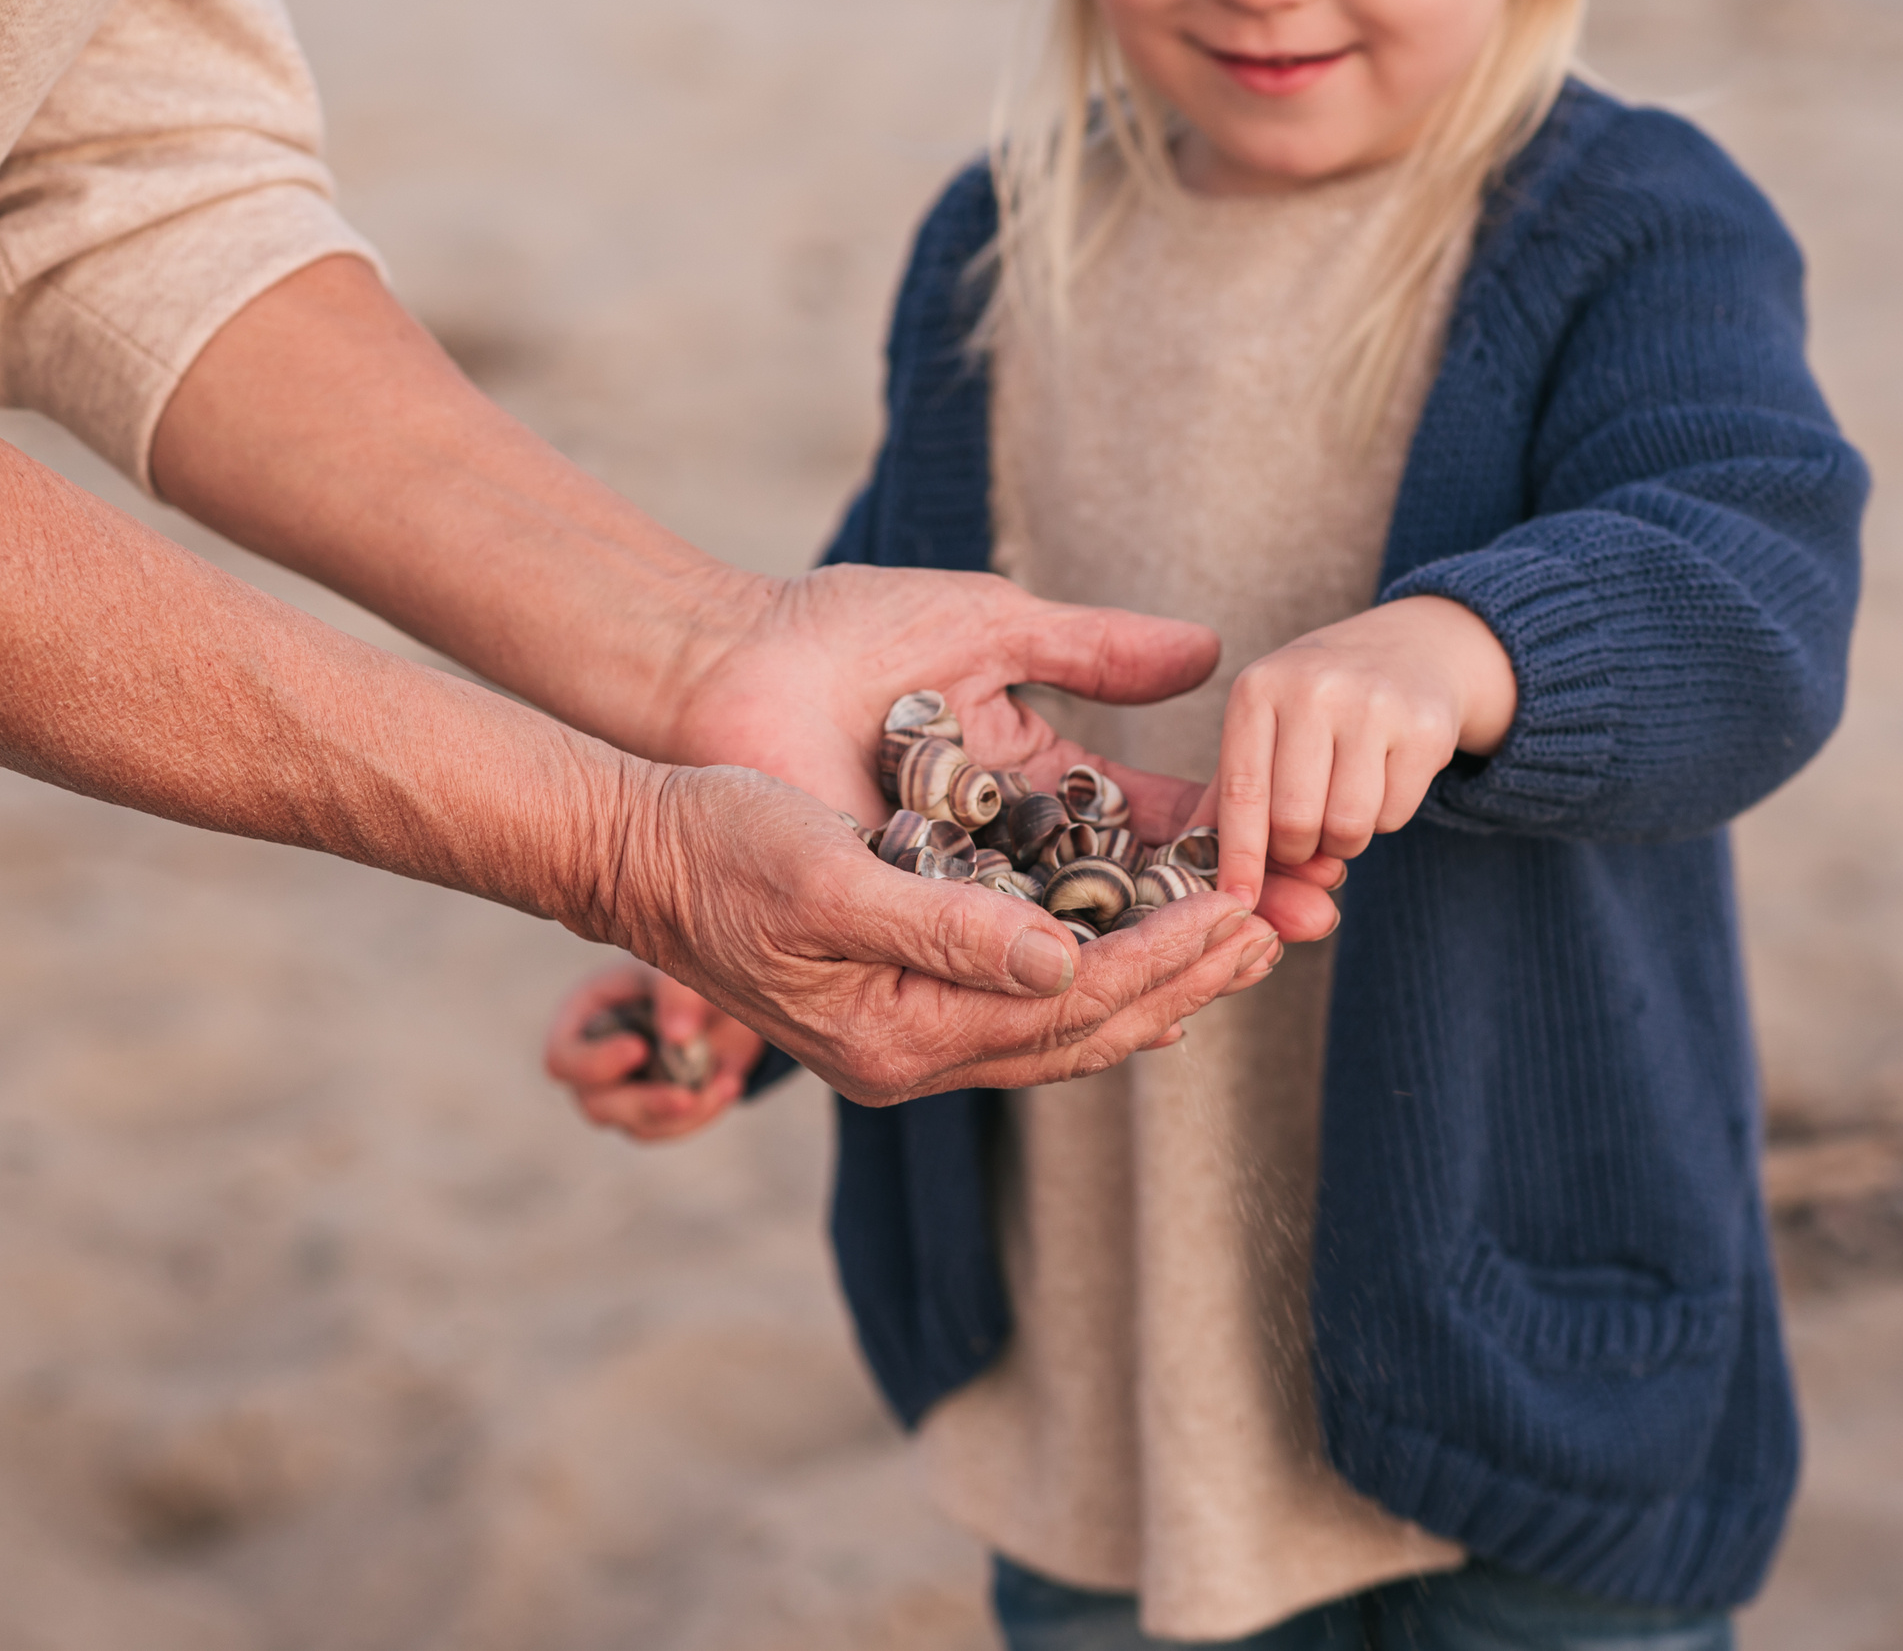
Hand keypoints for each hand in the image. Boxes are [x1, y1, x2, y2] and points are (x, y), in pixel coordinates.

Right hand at [544, 962, 761, 1140]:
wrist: (719, 995)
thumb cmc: (683, 973)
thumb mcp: (676, 970)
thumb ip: (675, 994)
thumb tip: (679, 1037)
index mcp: (582, 1020)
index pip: (562, 1059)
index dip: (594, 1064)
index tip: (640, 1048)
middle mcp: (594, 1063)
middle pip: (597, 1106)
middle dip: (646, 1103)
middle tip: (686, 1096)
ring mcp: (622, 1093)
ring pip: (637, 1127)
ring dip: (684, 1114)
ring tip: (727, 1082)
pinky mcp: (654, 1111)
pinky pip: (670, 1129)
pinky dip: (703, 1113)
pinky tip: (730, 1084)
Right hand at [574, 761, 1281, 1105]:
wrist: (629, 853)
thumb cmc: (717, 844)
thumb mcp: (825, 876)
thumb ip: (942, 930)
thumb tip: (1061, 965)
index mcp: (896, 1034)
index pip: (1068, 1005)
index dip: (1165, 956)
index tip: (1242, 906)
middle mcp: (907, 1057)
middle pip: (1082, 1033)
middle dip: (1184, 981)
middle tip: (1273, 930)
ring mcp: (901, 1040)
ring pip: (1061, 1031)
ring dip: (1153, 986)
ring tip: (1232, 942)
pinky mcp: (896, 1005)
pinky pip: (1020, 1014)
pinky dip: (1092, 985)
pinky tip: (1134, 958)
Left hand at [665, 563, 1342, 941]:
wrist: (722, 668)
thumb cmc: (842, 634)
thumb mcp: (988, 628)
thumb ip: (1092, 649)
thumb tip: (1211, 653)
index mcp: (1034, 779)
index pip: (1154, 825)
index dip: (1230, 842)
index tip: (1310, 856)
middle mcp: (1006, 853)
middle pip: (1135, 899)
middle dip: (1223, 912)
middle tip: (1314, 919)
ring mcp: (957, 896)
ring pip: (1079, 944)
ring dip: (1165, 954)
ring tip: (1247, 953)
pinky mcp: (904, 927)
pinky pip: (994, 969)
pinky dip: (1063, 981)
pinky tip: (1137, 995)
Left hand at [1208, 596, 1516, 903]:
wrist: (1411, 651)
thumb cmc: (1318, 704)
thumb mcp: (1265, 724)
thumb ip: (1228, 793)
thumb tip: (1191, 866)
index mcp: (1258, 688)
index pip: (1241, 791)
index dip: (1239, 855)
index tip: (1236, 901)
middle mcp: (1314, 689)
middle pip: (1295, 821)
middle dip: (1296, 849)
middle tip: (1303, 834)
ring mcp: (1375, 704)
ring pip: (1348, 827)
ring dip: (1342, 840)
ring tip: (1341, 806)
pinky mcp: (1427, 728)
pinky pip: (1393, 817)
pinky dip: (1383, 819)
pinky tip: (1382, 780)